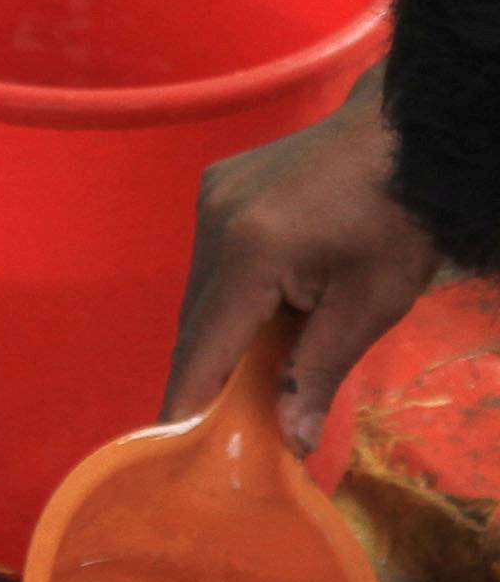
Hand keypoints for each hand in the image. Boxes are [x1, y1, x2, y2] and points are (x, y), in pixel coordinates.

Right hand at [164, 66, 439, 452]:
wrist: (410, 131)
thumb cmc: (401, 218)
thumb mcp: (371, 304)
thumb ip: (318, 373)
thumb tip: (291, 442)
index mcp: (251, 252)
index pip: (204, 345)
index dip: (187, 401)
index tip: (172, 449)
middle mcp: (214, 222)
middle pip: (195, 321)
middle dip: (204, 372)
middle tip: (216, 423)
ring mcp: (210, 198)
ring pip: (198, 291)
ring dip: (217, 332)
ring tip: (241, 368)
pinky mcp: (216, 187)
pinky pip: (209, 260)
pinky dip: (226, 294)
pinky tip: (256, 309)